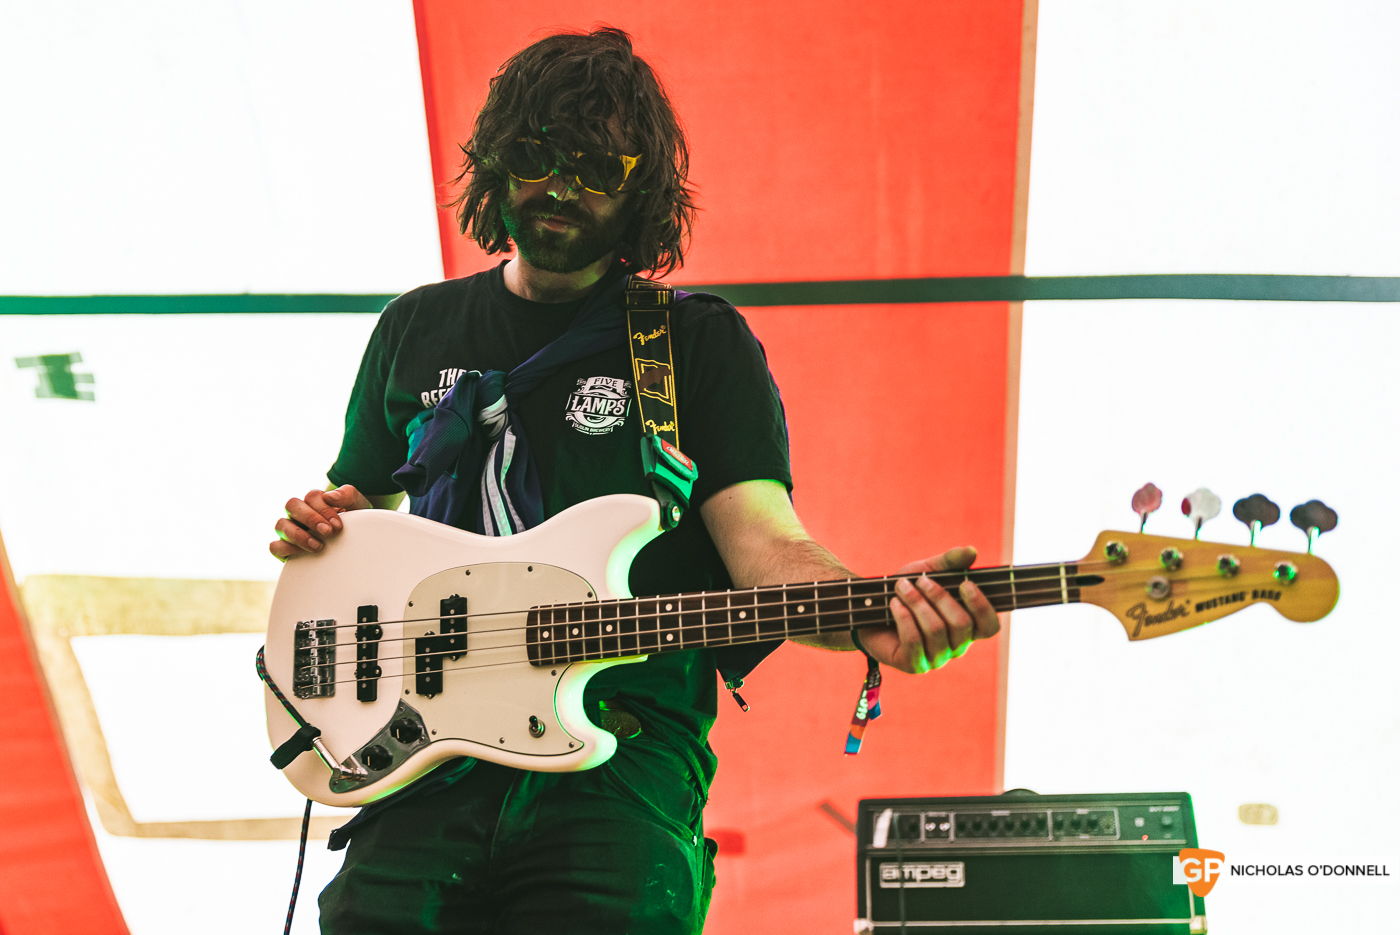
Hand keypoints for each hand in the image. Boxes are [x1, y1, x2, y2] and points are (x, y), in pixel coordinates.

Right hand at [270, 486, 372, 560]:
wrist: (358, 542)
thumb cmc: (355, 521)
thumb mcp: (357, 506)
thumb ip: (347, 495)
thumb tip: (330, 496)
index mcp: (315, 501)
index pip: (312, 497)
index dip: (324, 509)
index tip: (338, 525)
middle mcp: (299, 513)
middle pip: (291, 505)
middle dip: (310, 518)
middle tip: (328, 532)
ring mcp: (290, 530)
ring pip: (281, 525)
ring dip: (299, 535)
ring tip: (318, 546)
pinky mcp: (286, 548)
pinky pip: (275, 546)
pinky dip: (288, 549)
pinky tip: (306, 554)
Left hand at [858, 547, 1000, 673]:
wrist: (870, 608)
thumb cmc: (906, 591)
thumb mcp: (927, 570)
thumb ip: (950, 562)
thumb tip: (972, 551)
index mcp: (968, 626)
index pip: (990, 626)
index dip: (982, 606)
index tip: (964, 584)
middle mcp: (957, 646)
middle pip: (961, 624)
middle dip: (939, 596)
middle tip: (920, 580)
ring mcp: (937, 658)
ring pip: (936, 630)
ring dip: (917, 603)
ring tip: (901, 587)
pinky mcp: (914, 665)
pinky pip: (914, 641)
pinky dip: (903, 616)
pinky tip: (894, 603)